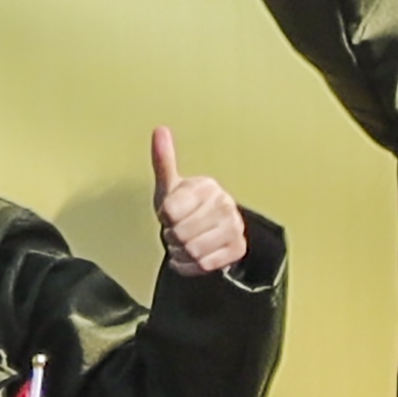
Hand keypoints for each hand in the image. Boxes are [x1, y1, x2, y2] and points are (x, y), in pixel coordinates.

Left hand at [151, 127, 248, 277]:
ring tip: (186, 242)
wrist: (208, 231)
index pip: (170, 211)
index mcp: (206, 186)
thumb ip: (163, 160)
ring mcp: (234, 226)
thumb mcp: (169, 187)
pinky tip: (194, 256)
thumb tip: (160, 130)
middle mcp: (224, 203)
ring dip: (181, 253)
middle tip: (178, 230)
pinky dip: (191, 266)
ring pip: (193, 251)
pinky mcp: (238, 248)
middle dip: (173, 237)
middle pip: (180, 234)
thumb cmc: (186, 208)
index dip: (164, 218)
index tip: (170, 214)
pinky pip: (204, 265)